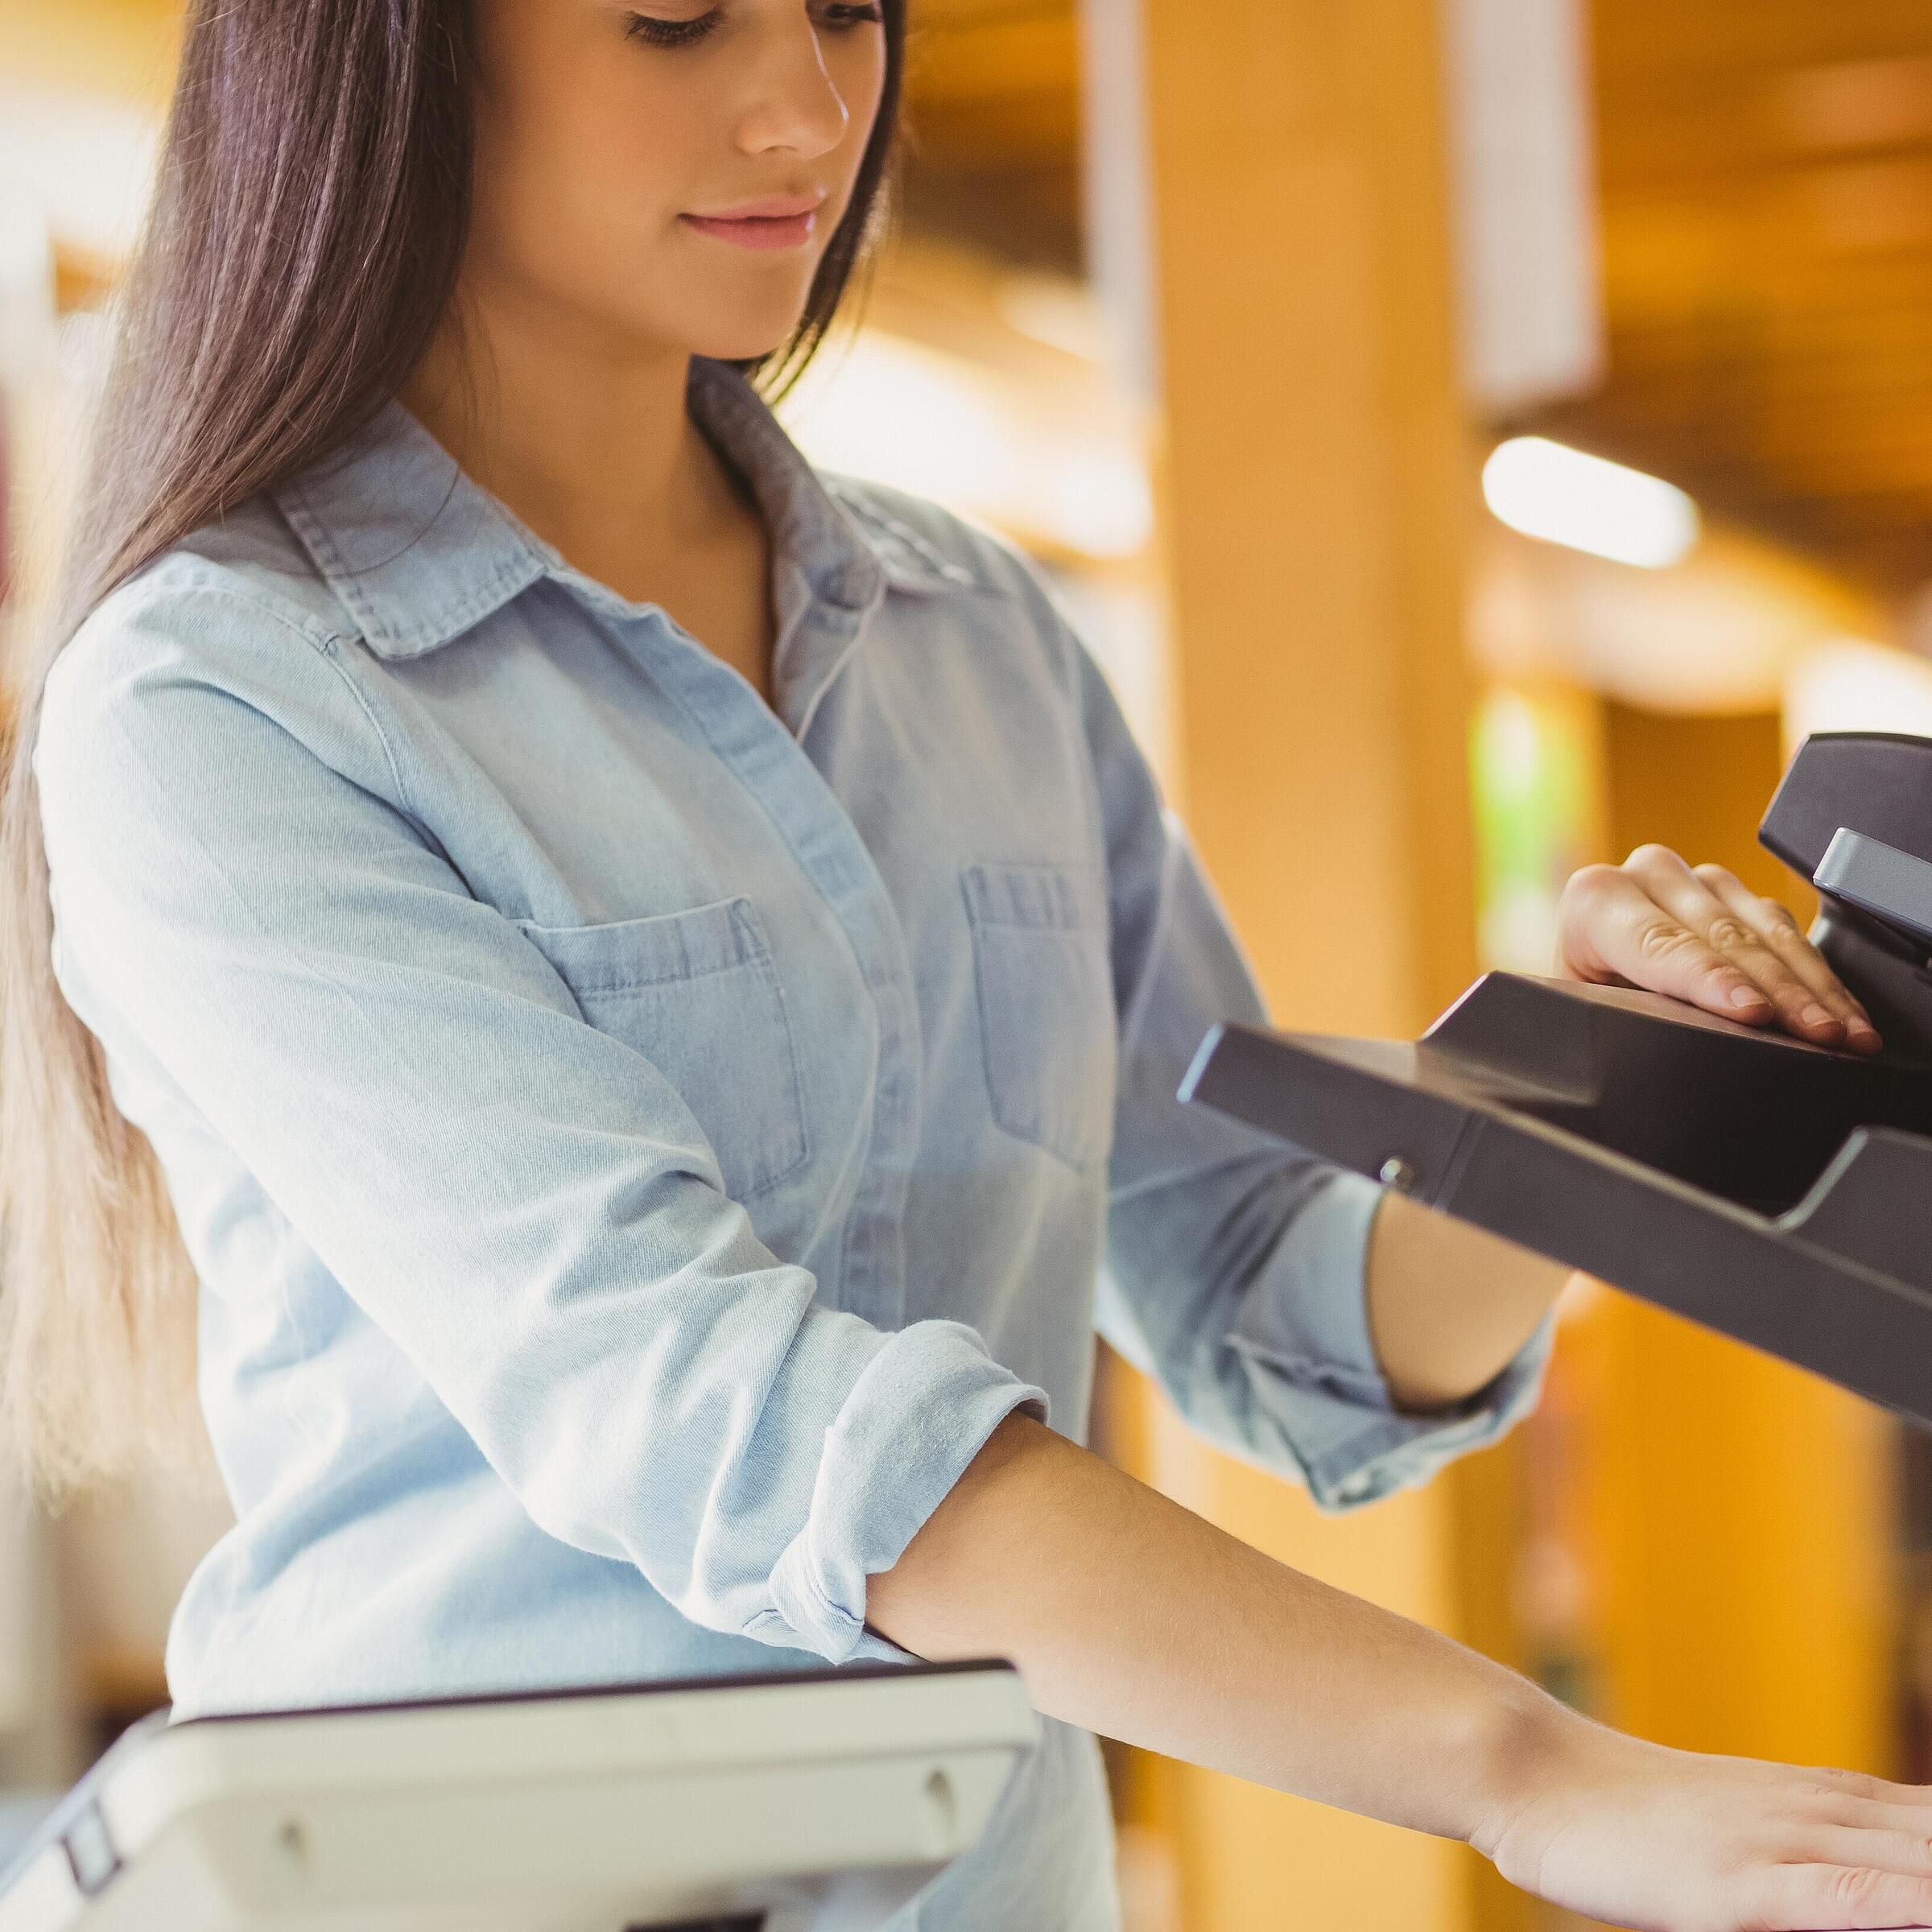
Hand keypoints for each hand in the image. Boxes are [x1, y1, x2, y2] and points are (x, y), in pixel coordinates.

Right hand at [1476, 1711, 1931, 1930]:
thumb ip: (1823, 1846)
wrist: (1536, 1772)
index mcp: (1830, 1801)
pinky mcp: (1735, 1888)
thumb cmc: (1632, 1814)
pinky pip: (1840, 1902)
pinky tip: (1929, 1898)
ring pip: (1916, 1868)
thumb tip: (1884, 1865)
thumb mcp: (1742, 1826)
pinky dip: (1899, 1900)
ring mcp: (1781, 1847)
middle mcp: (1823, 1814)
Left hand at [1557, 845, 1880, 1054]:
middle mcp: (1649, 875)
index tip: (1752, 1012)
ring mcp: (1699, 880)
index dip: (1711, 979)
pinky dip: (1818, 978)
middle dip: (1780, 991)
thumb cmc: (1582, 999)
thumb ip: (1621, 1015)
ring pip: (1766, 929)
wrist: (1587, 979)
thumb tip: (1674, 1043)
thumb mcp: (1585, 1011)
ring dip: (1813, 987)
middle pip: (1724, 936)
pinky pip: (1787, 931)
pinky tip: (1843, 1015)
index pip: (1660, 941)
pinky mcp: (1739, 895)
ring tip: (1846, 1033)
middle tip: (1820, 1034)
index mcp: (1595, 898)